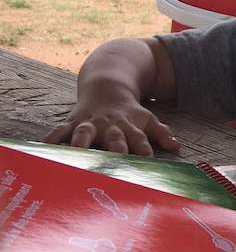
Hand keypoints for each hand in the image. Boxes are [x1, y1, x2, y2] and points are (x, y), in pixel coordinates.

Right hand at [45, 97, 178, 156]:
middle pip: (114, 139)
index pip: (139, 139)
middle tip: (114, 164)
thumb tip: (177, 146)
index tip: (146, 160)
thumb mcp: (147, 119)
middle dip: (114, 150)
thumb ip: (161, 133)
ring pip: (85, 134)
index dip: (143, 148)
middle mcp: (110, 126)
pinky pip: (59, 131)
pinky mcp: (72, 122)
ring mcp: (90, 124)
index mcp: (129, 127)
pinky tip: (42, 149)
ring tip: (76, 155)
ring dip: (80, 143)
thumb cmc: (128, 111)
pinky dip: (51, 139)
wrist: (107, 87)